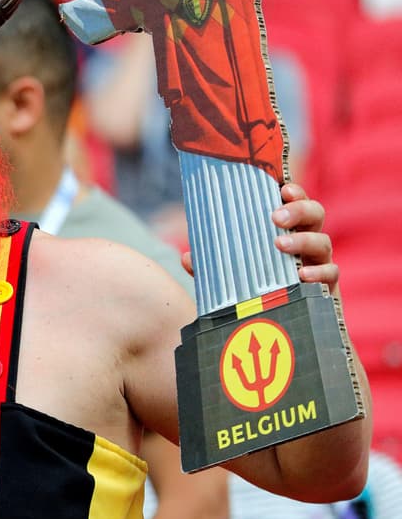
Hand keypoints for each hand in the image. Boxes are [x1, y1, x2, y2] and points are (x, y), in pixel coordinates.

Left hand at [179, 182, 338, 296]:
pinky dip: (320, 273)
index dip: (294, 192)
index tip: (282, 188)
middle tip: (276, 217)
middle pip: (315, 214)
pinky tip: (303, 275)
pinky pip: (331, 275)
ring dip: (304, 240)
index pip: (295, 202)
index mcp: (286, 231)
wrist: (284, 329)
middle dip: (299, 210)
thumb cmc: (259, 290)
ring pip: (323, 242)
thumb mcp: (232, 275)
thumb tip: (186, 258)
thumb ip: (211, 266)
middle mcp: (306, 243)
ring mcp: (319, 263)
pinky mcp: (327, 288)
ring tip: (281, 245)